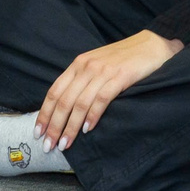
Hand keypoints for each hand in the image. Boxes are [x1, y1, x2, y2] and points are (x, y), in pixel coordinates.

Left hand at [36, 30, 181, 151]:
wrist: (152, 45)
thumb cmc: (123, 59)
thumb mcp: (97, 66)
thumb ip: (82, 81)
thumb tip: (66, 109)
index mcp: (78, 64)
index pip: (54, 92)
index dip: (44, 114)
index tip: (38, 133)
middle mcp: (86, 67)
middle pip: (63, 101)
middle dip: (54, 126)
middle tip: (49, 146)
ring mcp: (103, 71)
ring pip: (79, 103)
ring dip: (70, 127)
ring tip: (65, 144)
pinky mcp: (120, 77)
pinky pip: (101, 99)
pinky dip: (92, 116)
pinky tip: (88, 130)